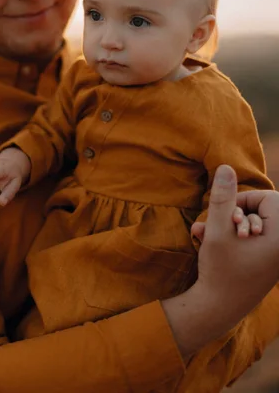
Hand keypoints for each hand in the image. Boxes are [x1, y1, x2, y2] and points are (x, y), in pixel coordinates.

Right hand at [163, 165, 278, 359]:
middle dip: (232, 213)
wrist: (217, 310)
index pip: (269, 198)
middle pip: (261, 210)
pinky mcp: (264, 263)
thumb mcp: (218, 229)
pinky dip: (231, 237)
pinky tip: (208, 241)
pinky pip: (250, 239)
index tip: (225, 212)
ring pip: (252, 223)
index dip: (243, 199)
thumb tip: (226, 167)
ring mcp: (274, 256)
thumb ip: (223, 197)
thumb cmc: (220, 270)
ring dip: (226, 224)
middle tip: (218, 226)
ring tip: (205, 233)